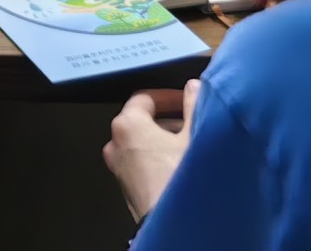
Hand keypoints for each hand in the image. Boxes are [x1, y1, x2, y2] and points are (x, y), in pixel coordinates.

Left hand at [103, 81, 197, 221]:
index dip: (169, 96)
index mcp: (127, 124)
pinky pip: (142, 163)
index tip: (189, 99)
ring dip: (166, 140)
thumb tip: (194, 86)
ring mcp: (118, 167)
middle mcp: (115, 143)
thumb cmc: (181, 175)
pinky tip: (182, 168)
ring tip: (193, 146)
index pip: (145, 97)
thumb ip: (194, 106)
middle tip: (195, 123)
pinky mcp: (126, 187)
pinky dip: (159, 158)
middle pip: (142, 120)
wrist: (173, 224)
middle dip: (170, 119)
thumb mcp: (194, 136)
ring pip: (142, 143)